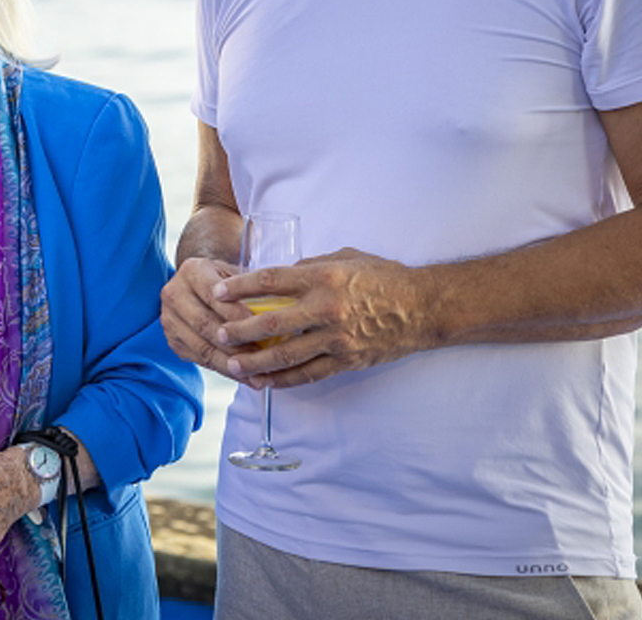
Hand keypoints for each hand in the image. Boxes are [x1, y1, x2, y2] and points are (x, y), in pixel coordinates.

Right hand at [160, 254, 250, 378]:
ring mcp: (170, 320)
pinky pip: (201, 361)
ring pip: (202, 347)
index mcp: (192, 272)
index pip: (213, 295)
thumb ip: (252, 290)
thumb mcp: (238, 275)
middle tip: (262, 356)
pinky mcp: (173, 342)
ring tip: (258, 374)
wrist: (199, 288)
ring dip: (232, 364)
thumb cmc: (227, 282)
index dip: (236, 313)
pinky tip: (247, 377)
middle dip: (236, 343)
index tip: (260, 326)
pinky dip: (226, 371)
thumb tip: (281, 311)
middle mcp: (174, 294)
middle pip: (205, 324)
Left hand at [214, 248, 436, 386]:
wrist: (424, 307)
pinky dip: (285, 380)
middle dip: (240, 331)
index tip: (217, 292)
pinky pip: (310, 373)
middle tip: (218, 335)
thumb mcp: (345, 258)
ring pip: (288, 354)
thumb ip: (310, 265)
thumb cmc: (384, 277)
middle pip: (272, 322)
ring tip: (233, 366)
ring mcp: (337, 338)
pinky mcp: (347, 360)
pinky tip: (266, 382)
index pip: (271, 281)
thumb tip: (280, 274)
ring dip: (257, 362)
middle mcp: (327, 308)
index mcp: (323, 278)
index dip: (240, 287)